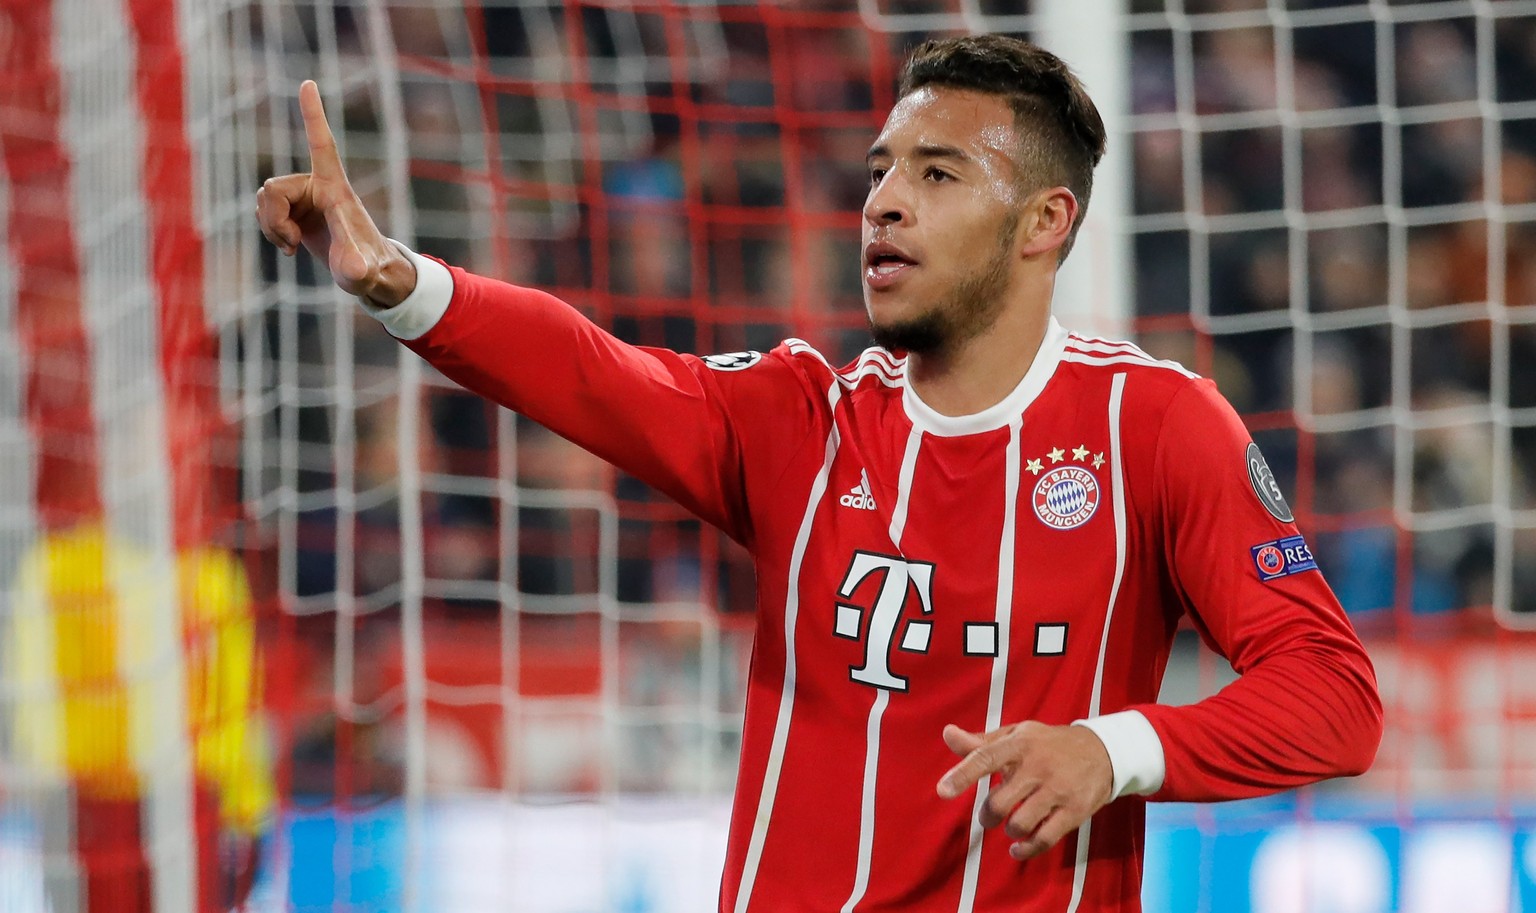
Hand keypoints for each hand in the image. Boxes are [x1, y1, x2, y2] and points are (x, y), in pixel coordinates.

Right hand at [255, 80, 414, 307]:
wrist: (369, 275)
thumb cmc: (370, 268)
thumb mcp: (362, 271)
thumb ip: (358, 269)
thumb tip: (357, 272)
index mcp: (335, 190)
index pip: (321, 146)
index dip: (313, 116)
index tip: (308, 83)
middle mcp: (317, 187)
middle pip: (271, 189)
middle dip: (272, 220)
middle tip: (290, 245)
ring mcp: (304, 199)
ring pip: (263, 200)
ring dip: (271, 227)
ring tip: (292, 247)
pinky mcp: (294, 211)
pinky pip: (264, 211)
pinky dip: (270, 231)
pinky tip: (288, 248)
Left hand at [936, 721, 1112, 860]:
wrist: (1102, 751)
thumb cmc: (1047, 744)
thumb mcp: (1017, 735)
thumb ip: (981, 742)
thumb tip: (948, 734)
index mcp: (1020, 743)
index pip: (986, 757)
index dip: (963, 774)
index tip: (943, 791)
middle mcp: (1038, 766)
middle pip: (1000, 802)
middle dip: (988, 816)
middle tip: (989, 817)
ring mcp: (1058, 789)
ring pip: (1020, 824)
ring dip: (1009, 830)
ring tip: (1011, 824)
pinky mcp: (1075, 811)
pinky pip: (1044, 839)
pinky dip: (1026, 849)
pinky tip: (1017, 848)